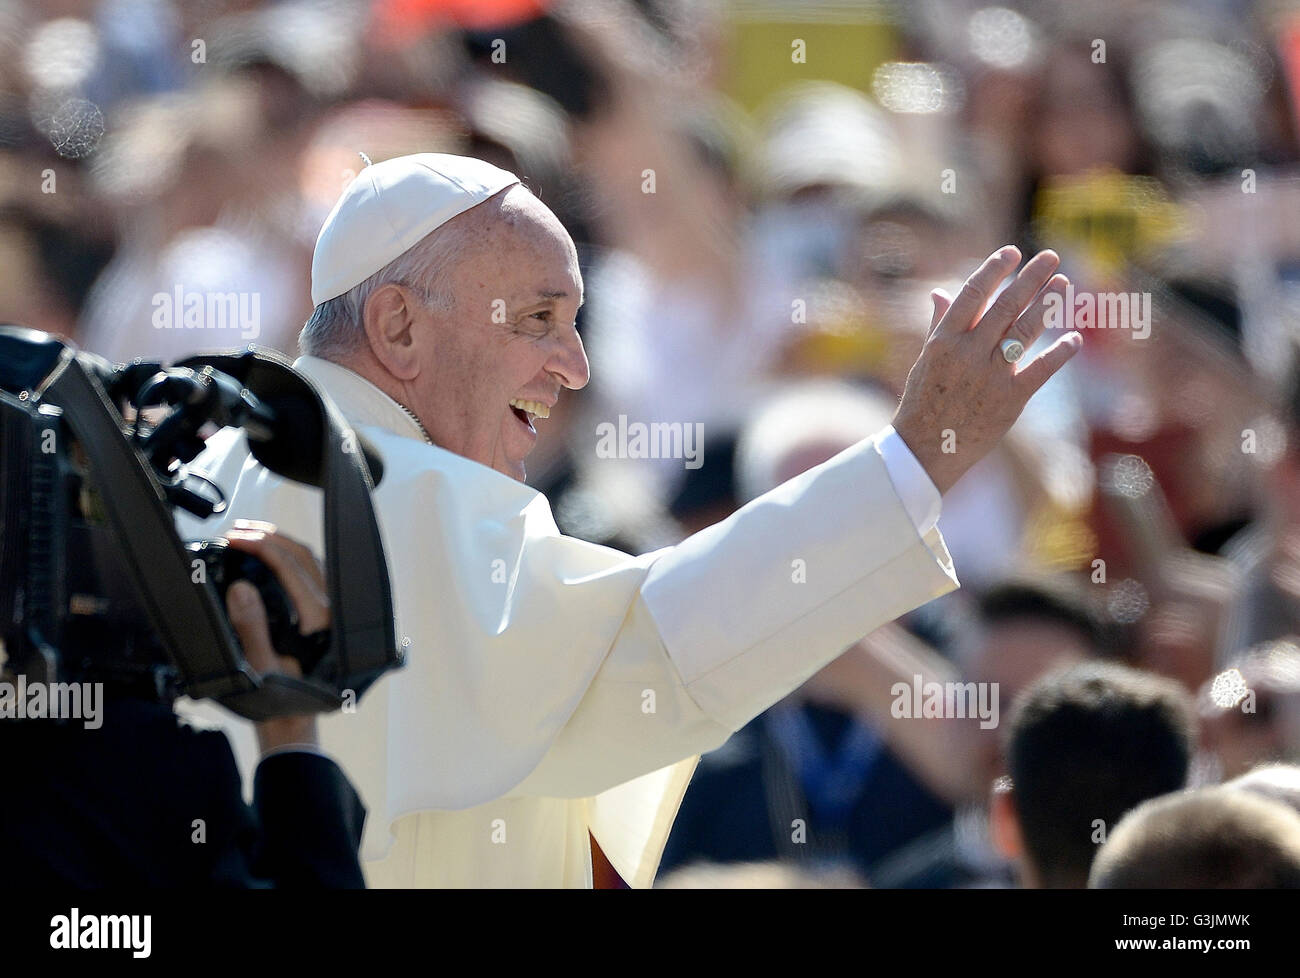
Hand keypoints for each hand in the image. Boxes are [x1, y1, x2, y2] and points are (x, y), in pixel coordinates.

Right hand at [222, 519, 329, 754]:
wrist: (295, 725)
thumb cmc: (278, 703)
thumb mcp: (257, 667)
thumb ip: (250, 627)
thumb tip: (240, 586)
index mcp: (322, 621)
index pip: (292, 567)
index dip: (261, 545)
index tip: (233, 538)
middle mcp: (335, 612)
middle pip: (305, 556)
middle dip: (270, 538)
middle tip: (236, 531)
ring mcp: (334, 612)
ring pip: (312, 562)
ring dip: (281, 545)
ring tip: (248, 537)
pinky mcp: (328, 616)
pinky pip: (313, 575)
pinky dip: (289, 560)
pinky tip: (267, 559)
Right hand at [892, 246, 1082, 494]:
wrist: (926, 450)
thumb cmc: (923, 402)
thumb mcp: (925, 361)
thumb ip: (939, 326)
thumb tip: (940, 292)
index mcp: (943, 341)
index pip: (973, 294)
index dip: (994, 270)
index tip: (1013, 251)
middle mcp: (967, 354)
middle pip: (1005, 306)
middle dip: (1030, 278)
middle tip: (1051, 256)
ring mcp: (990, 377)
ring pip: (1024, 332)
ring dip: (1047, 305)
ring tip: (1063, 284)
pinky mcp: (1009, 401)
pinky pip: (1040, 371)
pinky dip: (1059, 354)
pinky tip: (1074, 339)